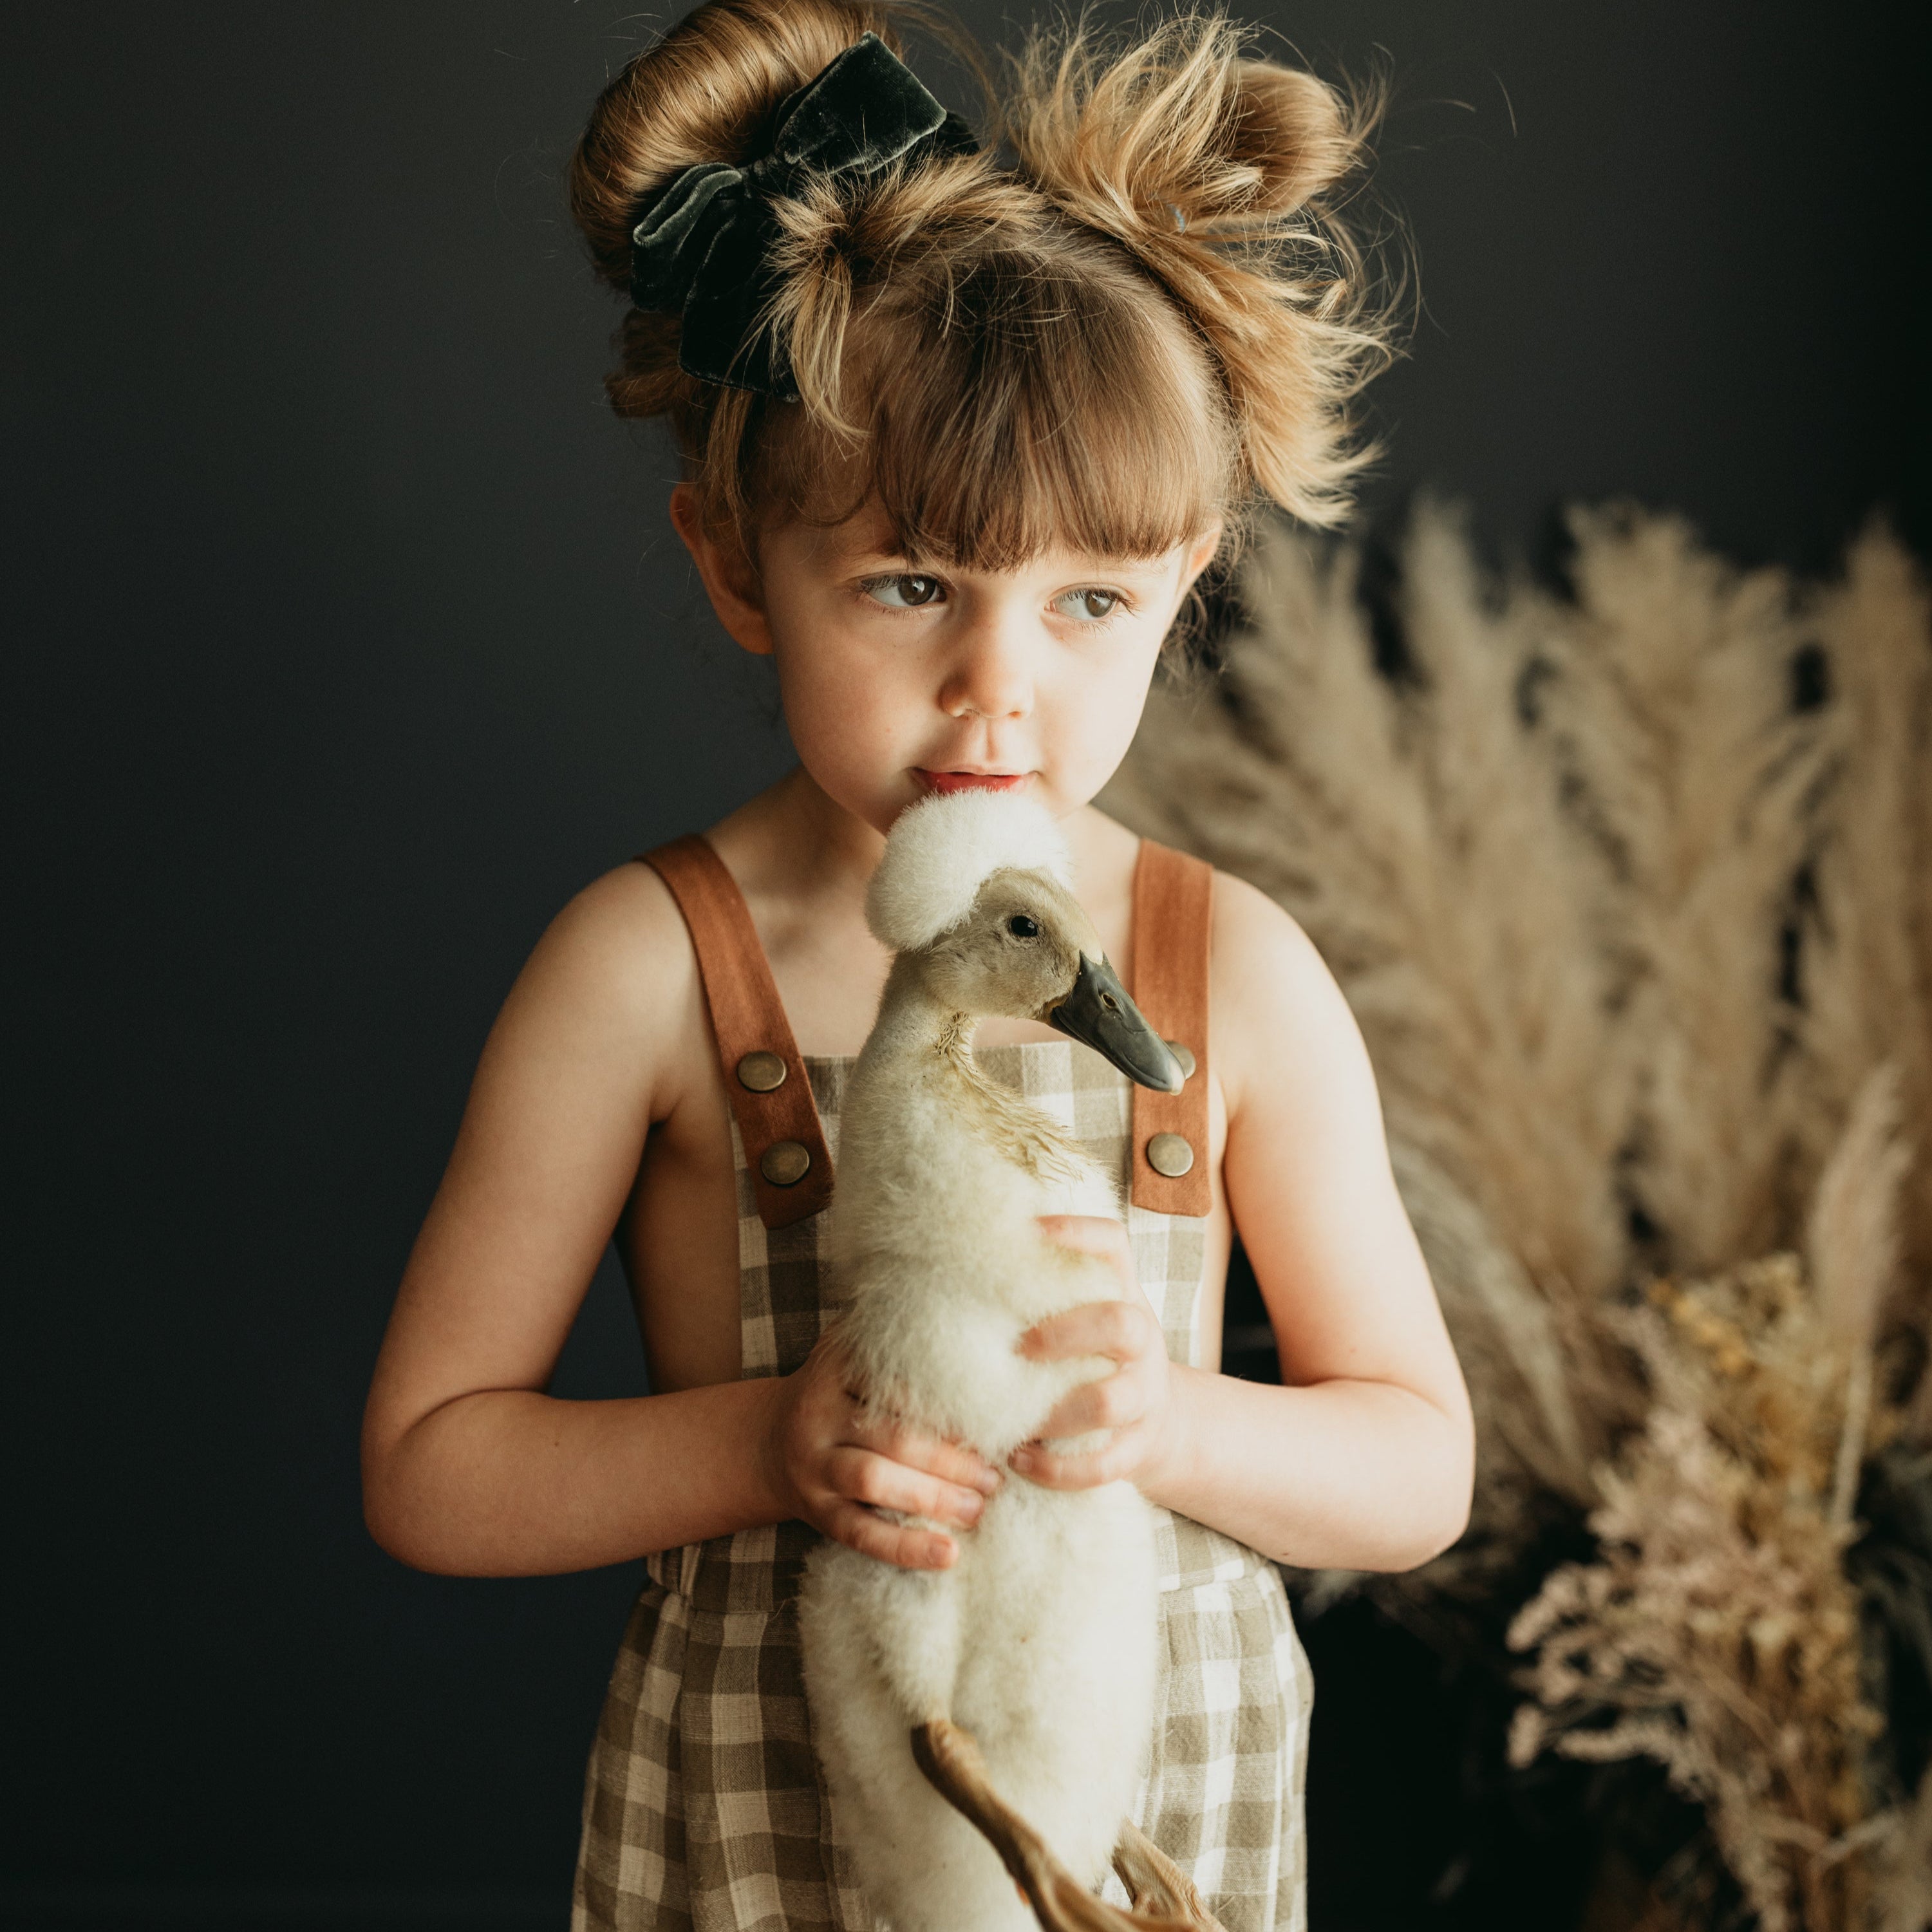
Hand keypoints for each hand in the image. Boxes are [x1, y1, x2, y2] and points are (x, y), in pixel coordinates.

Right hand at [763, 1329, 1001, 1570]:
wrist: (767, 1440)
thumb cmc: (838, 1393)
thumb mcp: (852, 1353)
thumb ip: (897, 1336)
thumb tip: (975, 1317)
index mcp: (835, 1368)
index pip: (894, 1379)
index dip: (947, 1398)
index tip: (995, 1414)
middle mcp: (819, 1414)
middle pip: (891, 1434)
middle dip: (950, 1458)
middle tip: (996, 1474)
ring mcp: (815, 1467)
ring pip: (874, 1481)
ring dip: (932, 1498)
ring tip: (978, 1509)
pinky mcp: (818, 1513)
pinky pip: (862, 1533)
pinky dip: (906, 1548)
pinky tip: (948, 1556)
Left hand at [1009, 1216, 1183, 1493]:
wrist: (1159, 1423)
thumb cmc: (1094, 1357)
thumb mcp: (1084, 1313)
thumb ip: (1042, 1292)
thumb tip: (953, 1258)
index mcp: (1123, 1294)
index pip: (1112, 1244)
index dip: (1074, 1233)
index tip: (1027, 1235)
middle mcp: (1141, 1339)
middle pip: (1120, 1323)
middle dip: (1064, 1334)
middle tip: (1018, 1348)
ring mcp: (1144, 1395)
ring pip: (1111, 1402)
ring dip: (1053, 1414)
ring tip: (1012, 1420)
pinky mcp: (1138, 1448)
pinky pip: (1102, 1464)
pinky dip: (1057, 1469)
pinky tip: (1019, 1459)